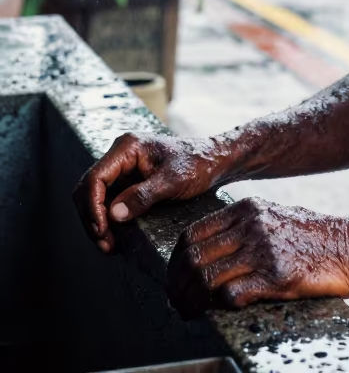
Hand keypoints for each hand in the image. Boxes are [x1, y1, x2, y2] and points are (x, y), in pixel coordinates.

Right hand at [74, 132, 223, 252]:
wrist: (214, 160)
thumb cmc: (198, 164)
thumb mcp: (173, 181)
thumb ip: (143, 196)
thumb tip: (113, 215)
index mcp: (127, 147)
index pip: (95, 178)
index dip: (92, 207)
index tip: (102, 231)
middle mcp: (120, 156)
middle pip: (88, 189)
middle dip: (92, 218)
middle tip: (105, 244)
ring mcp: (122, 169)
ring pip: (94, 198)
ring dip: (97, 223)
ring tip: (109, 246)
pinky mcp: (127, 181)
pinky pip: (107, 202)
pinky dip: (107, 221)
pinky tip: (116, 238)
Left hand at [166, 197, 348, 317]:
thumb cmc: (314, 237)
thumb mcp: (275, 217)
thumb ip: (244, 228)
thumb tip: (208, 252)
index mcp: (247, 208)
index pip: (192, 234)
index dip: (175, 261)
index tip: (175, 279)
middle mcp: (251, 225)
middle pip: (192, 257)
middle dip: (176, 286)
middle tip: (176, 303)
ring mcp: (263, 250)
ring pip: (204, 278)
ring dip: (190, 302)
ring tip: (190, 314)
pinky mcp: (276, 276)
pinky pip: (230, 294)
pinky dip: (218, 307)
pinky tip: (220, 312)